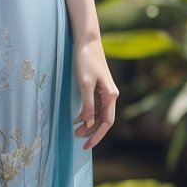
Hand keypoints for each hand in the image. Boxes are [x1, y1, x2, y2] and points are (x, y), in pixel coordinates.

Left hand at [72, 36, 118, 150]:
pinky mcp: (100, 87)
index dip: (97, 136)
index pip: (107, 122)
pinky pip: (96, 105)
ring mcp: (106, 91)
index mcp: (111, 95)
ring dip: (89, 123)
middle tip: (77, 139)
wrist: (87, 41)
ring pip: (100, 113)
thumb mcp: (85, 84)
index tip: (86, 146)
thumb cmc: (85, 60)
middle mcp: (111, 94)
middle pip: (105, 120)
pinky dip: (88, 113)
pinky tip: (78, 117)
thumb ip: (88, 105)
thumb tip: (89, 124)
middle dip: (92, 132)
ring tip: (75, 130)